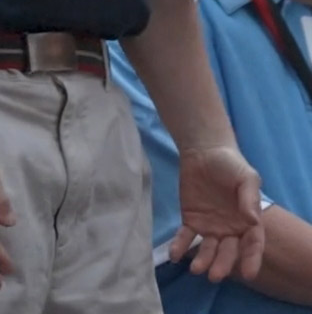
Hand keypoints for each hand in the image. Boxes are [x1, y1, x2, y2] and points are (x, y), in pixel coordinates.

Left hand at [169, 145, 263, 282]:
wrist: (204, 150)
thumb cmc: (231, 164)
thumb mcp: (247, 178)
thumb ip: (249, 199)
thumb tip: (252, 221)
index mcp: (249, 223)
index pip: (252, 244)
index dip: (251, 259)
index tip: (248, 273)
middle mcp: (231, 230)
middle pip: (228, 251)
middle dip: (222, 264)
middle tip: (214, 276)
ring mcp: (210, 227)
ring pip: (207, 248)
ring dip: (202, 260)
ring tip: (196, 269)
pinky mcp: (191, 219)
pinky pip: (186, 236)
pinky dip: (180, 246)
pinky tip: (174, 255)